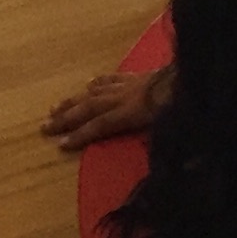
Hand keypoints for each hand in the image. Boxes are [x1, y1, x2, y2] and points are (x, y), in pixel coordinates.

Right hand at [40, 67, 172, 152]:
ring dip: (74, 100)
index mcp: (133, 112)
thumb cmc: (183, 104)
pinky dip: (98, 83)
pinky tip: (88, 85)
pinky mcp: (138, 76)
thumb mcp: (172, 128)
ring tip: (54, 108)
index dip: (81, 135)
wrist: (192, 74)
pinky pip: (113, 79)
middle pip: (90, 108)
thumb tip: (154, 163)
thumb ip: (160, 147)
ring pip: (95, 92)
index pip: (101, 125)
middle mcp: (125, 97)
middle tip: (44, 127)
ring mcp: (130, 84)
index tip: (61, 145)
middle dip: (66, 118)